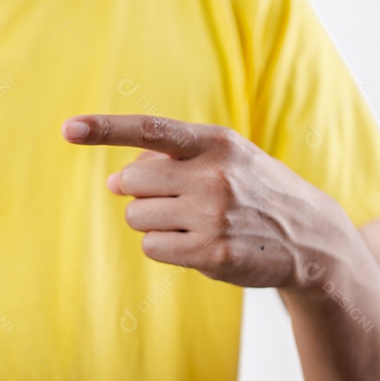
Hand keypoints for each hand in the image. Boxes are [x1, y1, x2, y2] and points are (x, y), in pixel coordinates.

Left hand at [62, 114, 348, 288]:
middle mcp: (214, 175)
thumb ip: (166, 162)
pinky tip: (199, 243)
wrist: (311, 239)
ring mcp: (213, 216)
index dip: (105, 129)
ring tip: (194, 222)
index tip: (68, 128)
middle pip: (131, 183)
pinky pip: (152, 247)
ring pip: (137, 218)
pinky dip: (164, 247)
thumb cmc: (252, 190)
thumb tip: (112, 182)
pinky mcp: (211, 253)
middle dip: (140, 193)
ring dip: (153, 222)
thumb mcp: (222, 159)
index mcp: (215, 142)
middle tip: (175, 199)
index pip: (150, 130)